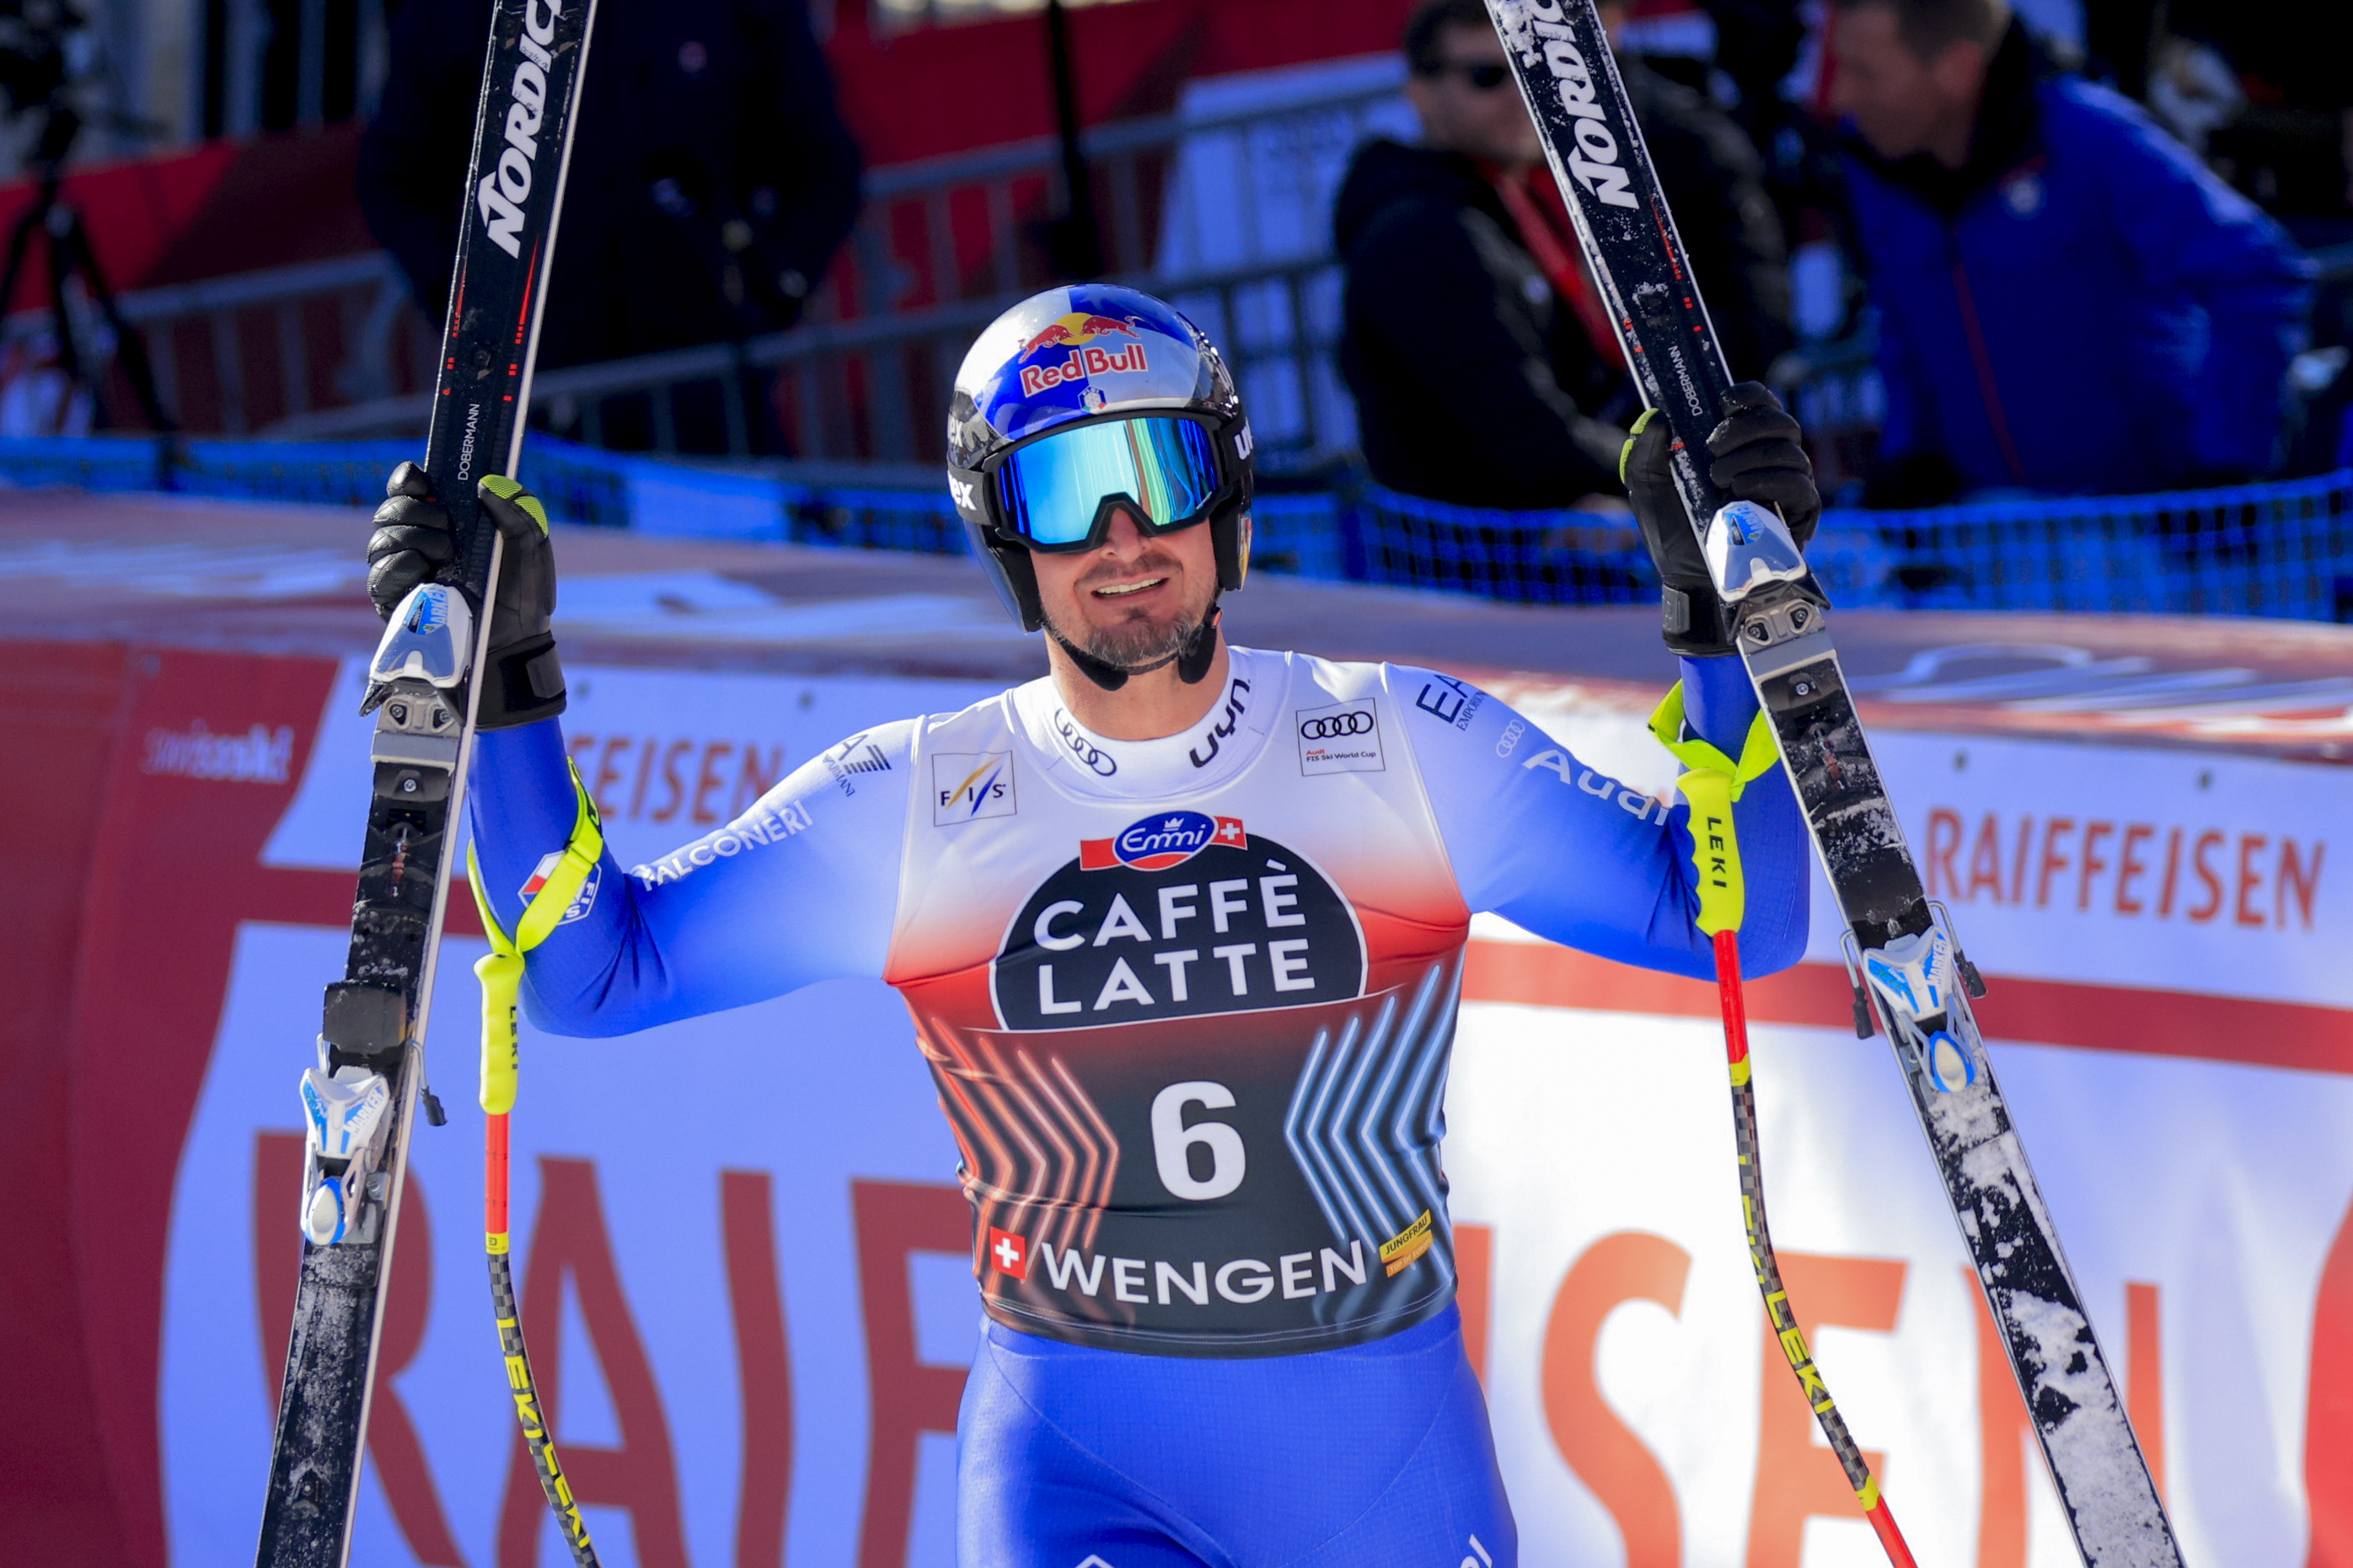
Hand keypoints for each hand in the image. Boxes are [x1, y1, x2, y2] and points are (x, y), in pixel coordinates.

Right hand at [364, 463, 564, 727]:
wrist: (517, 640)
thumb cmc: (523, 592)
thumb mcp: (532, 546)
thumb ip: (518, 510)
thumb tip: (486, 484)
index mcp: (445, 522)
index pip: (409, 489)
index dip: (409, 479)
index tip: (423, 479)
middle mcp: (417, 543)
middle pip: (390, 510)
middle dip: (416, 510)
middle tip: (446, 525)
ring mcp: (403, 572)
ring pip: (381, 539)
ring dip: (413, 537)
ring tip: (447, 553)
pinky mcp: (395, 602)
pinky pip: (380, 575)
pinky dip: (400, 565)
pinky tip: (424, 568)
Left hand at [1623, 382, 1818, 656]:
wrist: (1687, 579)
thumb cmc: (1672, 532)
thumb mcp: (1649, 490)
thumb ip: (1648, 453)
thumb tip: (1657, 416)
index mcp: (1741, 446)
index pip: (1760, 405)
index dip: (1750, 395)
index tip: (1725, 400)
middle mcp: (1770, 460)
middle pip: (1781, 422)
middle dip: (1746, 428)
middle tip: (1713, 446)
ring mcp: (1788, 486)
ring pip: (1791, 452)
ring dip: (1752, 458)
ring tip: (1719, 477)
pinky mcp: (1799, 515)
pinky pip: (1800, 486)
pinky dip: (1771, 481)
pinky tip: (1741, 491)